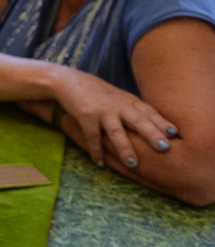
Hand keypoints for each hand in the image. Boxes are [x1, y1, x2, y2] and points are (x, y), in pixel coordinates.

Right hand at [47, 67, 176, 169]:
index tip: (175, 133)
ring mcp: (103, 111)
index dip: (162, 122)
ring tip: (132, 164)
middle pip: (138, 121)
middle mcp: (119, 106)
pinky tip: (100, 164)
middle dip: (152, 134)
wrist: (71, 82)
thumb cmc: (99, 93)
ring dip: (124, 148)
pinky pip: (92, 137)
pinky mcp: (86, 116)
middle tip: (164, 147)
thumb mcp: (121, 98)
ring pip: (116, 131)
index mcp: (130, 101)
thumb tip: (156, 128)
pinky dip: (96, 151)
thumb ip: (135, 110)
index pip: (150, 112)